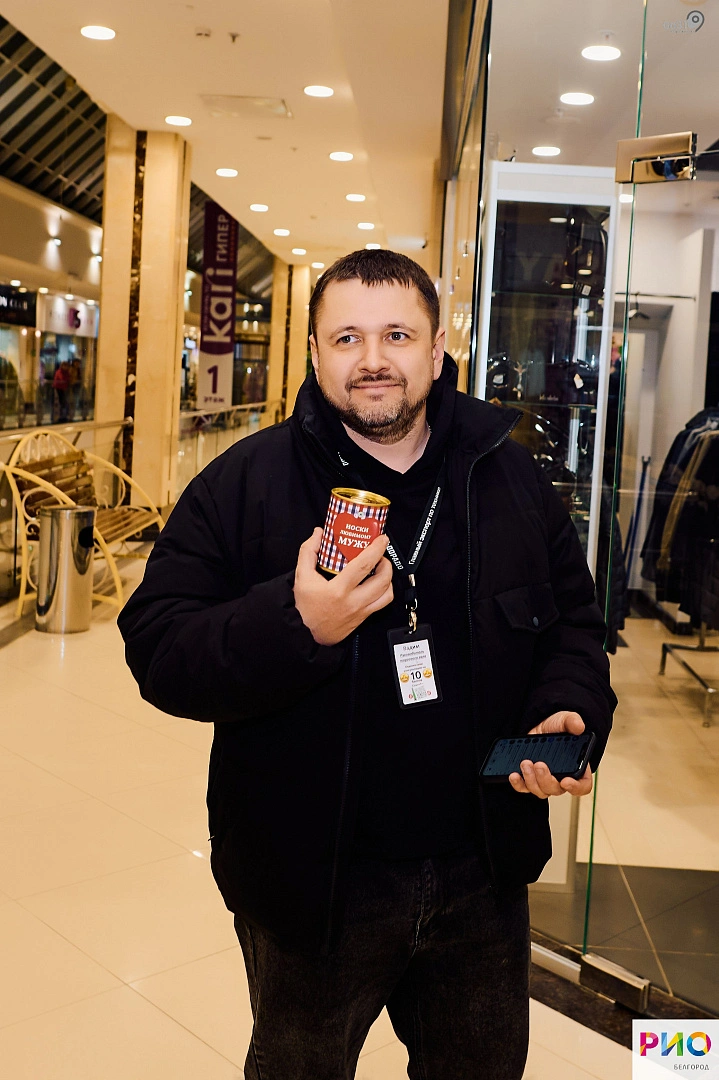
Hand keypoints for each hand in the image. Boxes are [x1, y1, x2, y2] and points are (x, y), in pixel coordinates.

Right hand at [294, 528, 393, 645]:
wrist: (304, 633)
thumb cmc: (304, 607)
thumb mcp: (301, 576)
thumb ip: (308, 551)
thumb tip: (318, 534)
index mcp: (338, 590)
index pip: (363, 565)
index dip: (376, 549)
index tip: (381, 539)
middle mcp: (353, 601)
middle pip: (382, 579)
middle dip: (386, 562)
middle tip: (380, 554)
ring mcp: (360, 611)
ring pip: (387, 593)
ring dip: (388, 577)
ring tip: (381, 568)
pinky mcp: (363, 617)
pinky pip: (383, 603)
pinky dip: (386, 591)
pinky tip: (378, 584)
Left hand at [508, 710, 592, 798]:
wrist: (538, 727)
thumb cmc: (555, 727)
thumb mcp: (564, 720)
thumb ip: (573, 721)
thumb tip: (579, 726)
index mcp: (576, 767)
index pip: (582, 786)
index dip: (576, 787)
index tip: (566, 781)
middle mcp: (561, 777)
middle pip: (556, 789)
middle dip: (546, 779)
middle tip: (538, 764)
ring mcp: (545, 780)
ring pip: (540, 791)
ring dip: (531, 780)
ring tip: (525, 763)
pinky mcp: (530, 778)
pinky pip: (524, 788)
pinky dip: (518, 784)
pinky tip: (514, 775)